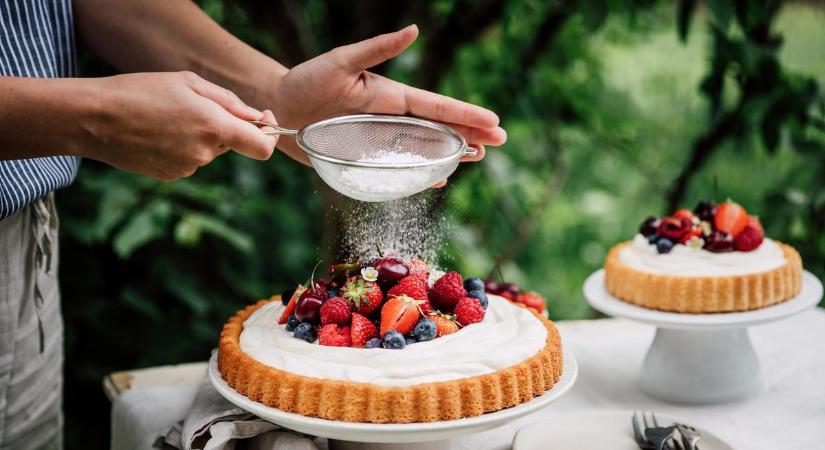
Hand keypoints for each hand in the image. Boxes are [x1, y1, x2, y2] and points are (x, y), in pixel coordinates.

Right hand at [83, 72, 277, 180]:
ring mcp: (188, 168)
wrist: (94, 118)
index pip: (262, 147)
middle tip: (194, 106)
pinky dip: (182, 147)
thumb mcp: (188, 82)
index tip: (264, 121)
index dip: (269, 136)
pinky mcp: (171, 176)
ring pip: (209, 151)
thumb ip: (229, 102)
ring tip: (167, 117)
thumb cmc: (141, 91)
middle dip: (224, 127)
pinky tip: (156, 133)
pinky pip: (189, 160)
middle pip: (232, 144)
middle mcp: (205, 153)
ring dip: (199, 136)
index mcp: (215, 126)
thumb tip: (257, 117)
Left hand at [269, 25, 505, 166]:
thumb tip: (414, 30)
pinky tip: (438, 178)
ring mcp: (380, 139)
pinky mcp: (367, 157)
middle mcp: (390, 118)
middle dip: (469, 134)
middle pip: (438, 128)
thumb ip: (377, 48)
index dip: (465, 114)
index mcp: (390, 96)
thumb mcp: (341, 61)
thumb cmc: (306, 81)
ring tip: (477, 157)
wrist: (279, 107)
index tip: (493, 121)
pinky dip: (421, 173)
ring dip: (452, 153)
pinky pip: (401, 167)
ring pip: (425, 148)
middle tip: (498, 142)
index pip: (436, 106)